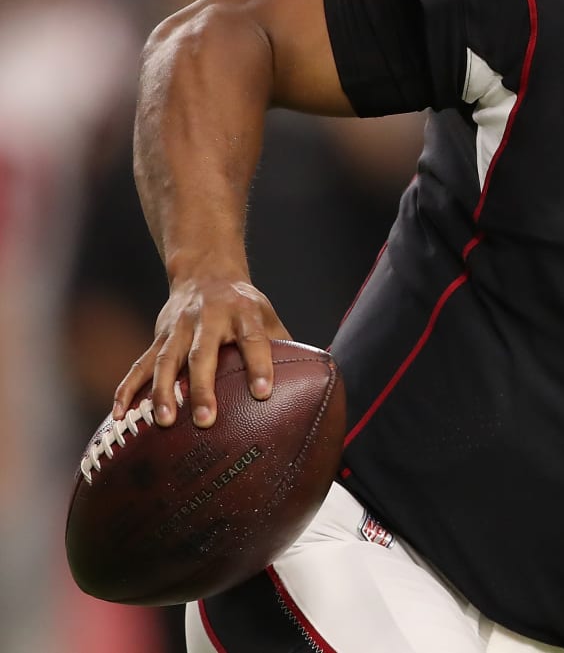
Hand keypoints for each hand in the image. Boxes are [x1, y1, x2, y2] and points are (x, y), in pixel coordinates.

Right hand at [112, 273, 290, 429]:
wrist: (205, 272)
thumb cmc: (244, 304)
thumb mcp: (267, 314)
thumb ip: (284, 343)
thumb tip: (314, 377)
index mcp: (242, 313)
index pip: (254, 340)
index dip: (259, 365)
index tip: (263, 393)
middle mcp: (207, 318)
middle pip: (203, 354)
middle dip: (203, 387)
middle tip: (206, 419)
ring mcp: (178, 328)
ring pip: (166, 361)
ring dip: (163, 391)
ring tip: (164, 421)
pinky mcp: (159, 337)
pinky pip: (139, 365)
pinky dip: (128, 389)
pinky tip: (120, 415)